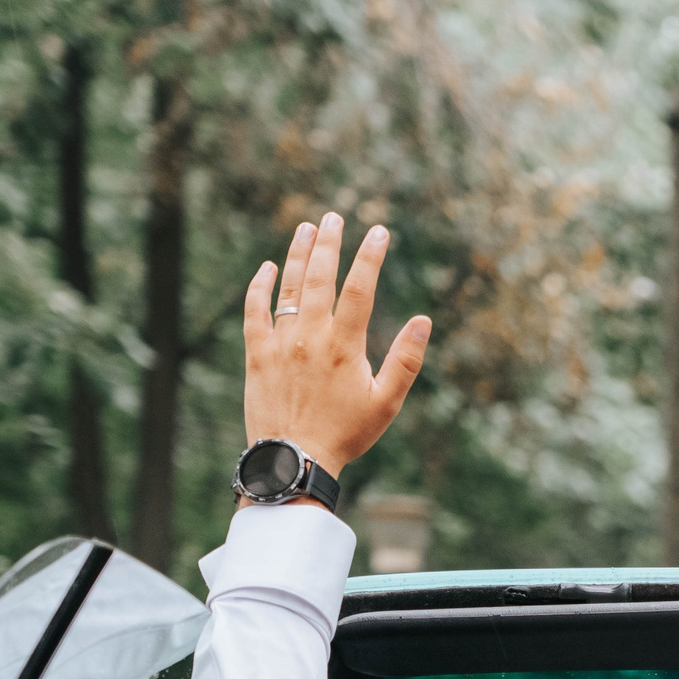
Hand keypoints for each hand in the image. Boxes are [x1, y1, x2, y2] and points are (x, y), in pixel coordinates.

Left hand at [242, 212, 430, 484]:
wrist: (294, 460)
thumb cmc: (346, 434)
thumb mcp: (387, 402)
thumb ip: (406, 360)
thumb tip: (424, 321)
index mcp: (344, 347)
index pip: (360, 289)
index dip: (370, 257)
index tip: (379, 231)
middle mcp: (310, 338)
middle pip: (320, 278)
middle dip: (330, 243)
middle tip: (335, 217)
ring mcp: (280, 344)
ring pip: (289, 288)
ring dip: (298, 255)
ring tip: (307, 228)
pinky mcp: (257, 355)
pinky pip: (255, 312)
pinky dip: (260, 287)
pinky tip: (268, 268)